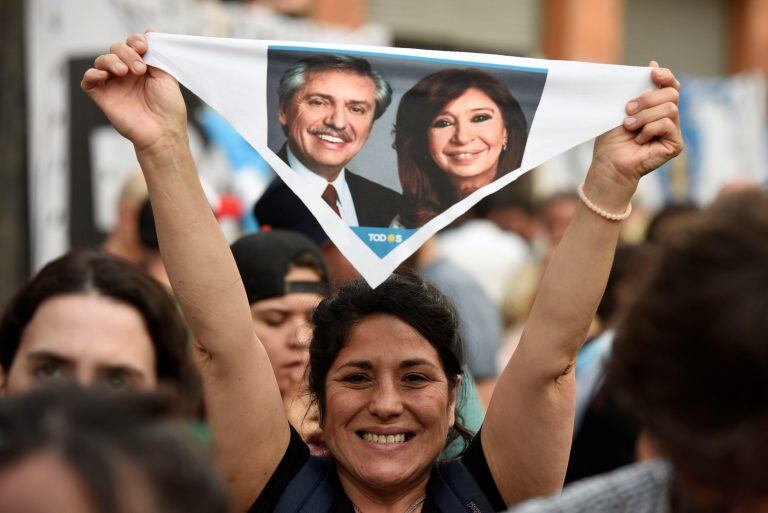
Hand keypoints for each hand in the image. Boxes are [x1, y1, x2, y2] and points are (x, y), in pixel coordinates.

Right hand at [81, 32, 186, 152]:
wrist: (162, 132)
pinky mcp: (103, 97)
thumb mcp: (167, 75)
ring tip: (124, 72)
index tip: (143, 46)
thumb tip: (149, 34)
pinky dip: (92, 74)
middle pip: (116, 48)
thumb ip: (156, 55)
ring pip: (102, 60)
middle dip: (126, 52)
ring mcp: (115, 85)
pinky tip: (104, 76)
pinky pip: (88, 80)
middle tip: (139, 69)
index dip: (135, 41)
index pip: (132, 44)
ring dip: (111, 61)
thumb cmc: (169, 107)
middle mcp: (128, 74)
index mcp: (144, 67)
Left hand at [591, 62, 682, 192]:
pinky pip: (667, 125)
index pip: (670, 85)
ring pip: (670, 109)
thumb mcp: (622, 107)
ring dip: (645, 116)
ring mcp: (673, 131)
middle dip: (648, 99)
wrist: (608, 162)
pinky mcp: (675, 144)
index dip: (665, 76)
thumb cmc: (612, 137)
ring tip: (629, 126)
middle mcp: (668, 117)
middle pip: (671, 94)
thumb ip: (636, 88)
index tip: (652, 71)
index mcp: (656, 106)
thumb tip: (653, 62)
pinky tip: (638, 139)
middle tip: (628, 110)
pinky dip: (649, 129)